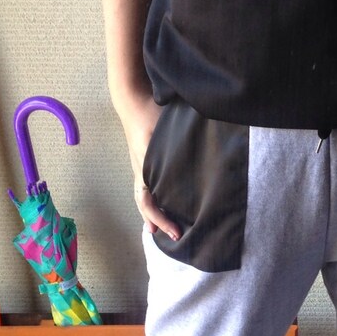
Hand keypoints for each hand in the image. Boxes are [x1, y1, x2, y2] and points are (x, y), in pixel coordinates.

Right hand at [112, 90, 180, 240]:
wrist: (134, 99)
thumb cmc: (151, 112)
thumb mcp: (166, 133)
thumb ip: (179, 148)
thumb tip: (202, 162)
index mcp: (145, 168)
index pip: (147, 203)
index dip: (160, 219)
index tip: (176, 232)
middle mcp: (141, 171)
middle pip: (144, 204)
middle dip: (157, 221)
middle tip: (174, 237)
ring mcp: (142, 165)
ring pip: (144, 196)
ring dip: (153, 213)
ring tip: (163, 228)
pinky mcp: (145, 159)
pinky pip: (147, 185)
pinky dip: (154, 199)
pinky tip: (164, 201)